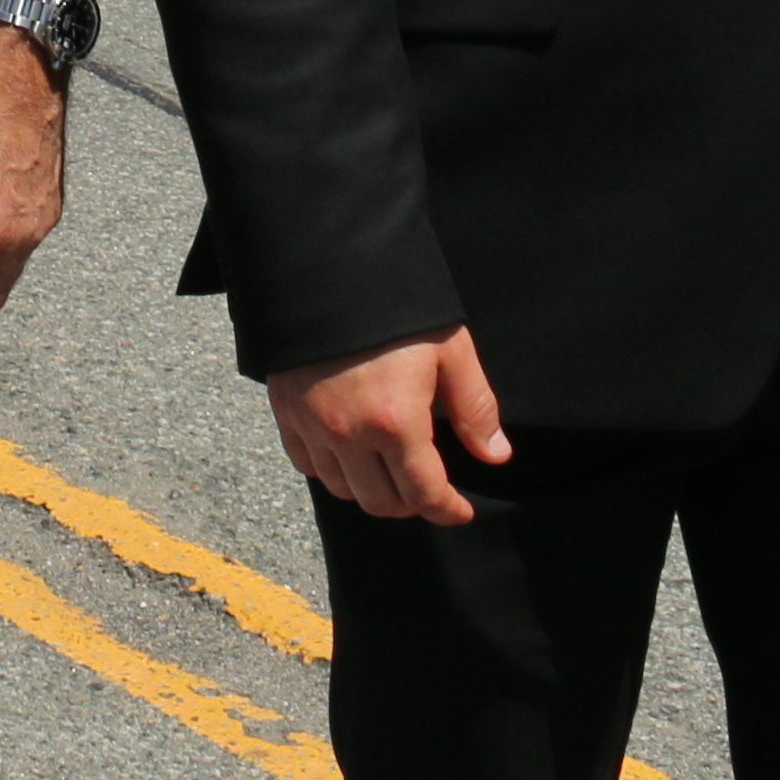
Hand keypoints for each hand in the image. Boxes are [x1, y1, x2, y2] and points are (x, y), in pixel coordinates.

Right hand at [269, 327, 509, 525]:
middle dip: (412, 505)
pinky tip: (349, 455)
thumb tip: (494, 454)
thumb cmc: (395, 307)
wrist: (326, 267)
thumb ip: (474, 407)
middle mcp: (348, 434)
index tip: (461, 511)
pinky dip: (331, 470)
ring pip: (342, 490)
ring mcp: (312, 425)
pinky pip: (307, 464)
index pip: (424, 494)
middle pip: (381, 502)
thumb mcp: (450, 349)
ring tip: (390, 474)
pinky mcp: (286, 410)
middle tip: (429, 491)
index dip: (447, 510)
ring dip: (371, 491)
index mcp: (395, 422)